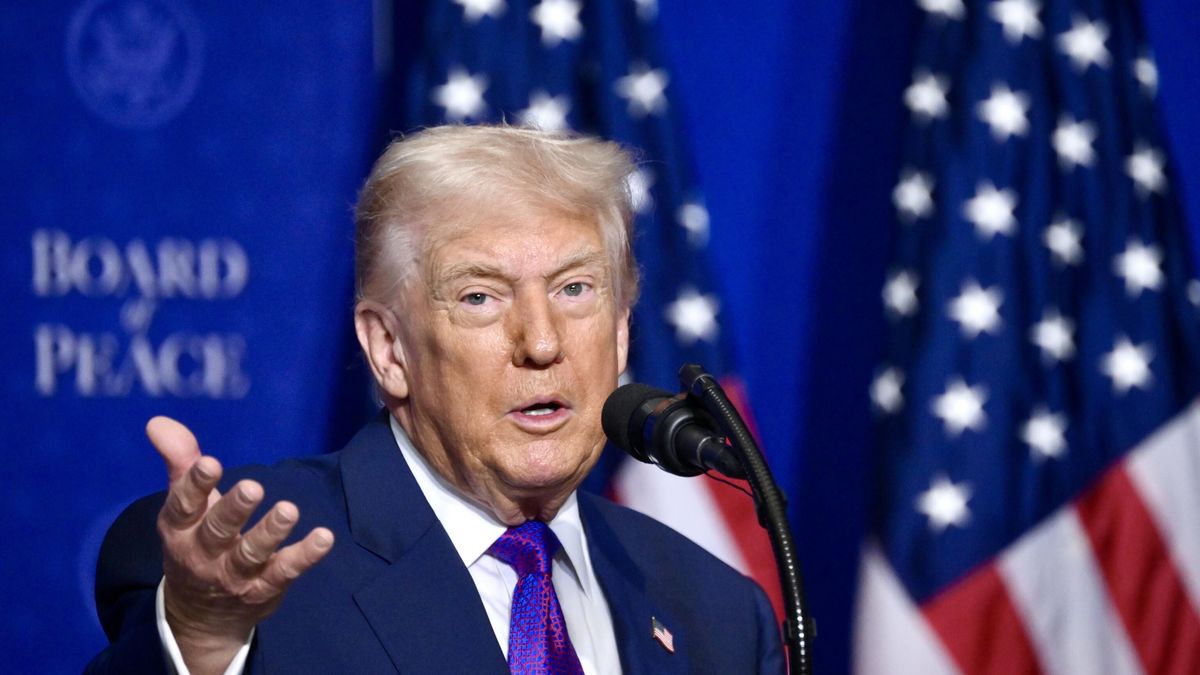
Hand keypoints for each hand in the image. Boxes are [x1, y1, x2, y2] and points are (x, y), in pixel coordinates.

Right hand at [148, 416, 333, 674]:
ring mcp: (235, 575)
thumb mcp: (184, 506)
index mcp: (180, 530)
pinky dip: (305, 556)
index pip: (184, 507)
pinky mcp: (265, 587)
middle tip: (253, 487)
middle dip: (234, 510)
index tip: (210, 462)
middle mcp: (204, 554)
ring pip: (251, 554)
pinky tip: (323, 537)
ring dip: (270, 532)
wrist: (202, 616)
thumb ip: (180, 462)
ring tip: (288, 510)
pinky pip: (285, 571)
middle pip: (218, 531)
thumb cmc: (196, 541)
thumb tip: (158, 421)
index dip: (195, 485)